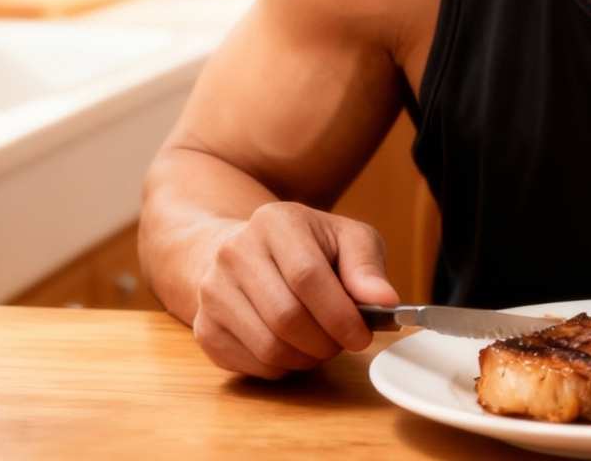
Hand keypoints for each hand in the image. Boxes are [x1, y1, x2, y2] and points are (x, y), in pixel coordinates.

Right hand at [190, 201, 400, 378]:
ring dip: (307, 358)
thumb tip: (386, 301)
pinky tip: (294, 348)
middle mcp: (234, 252)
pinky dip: (283, 367)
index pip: (307, 276)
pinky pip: (253, 365)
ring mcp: (212, 292)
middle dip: (326, 342)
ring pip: (269, 346)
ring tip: (321, 345)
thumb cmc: (307, 247)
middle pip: (286, 317)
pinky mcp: (204, 328)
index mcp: (274, 222)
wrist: (245, 252)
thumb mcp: (346, 239)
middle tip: (343, 344)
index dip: (340, 315)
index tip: (362, 336)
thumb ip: (367, 266)